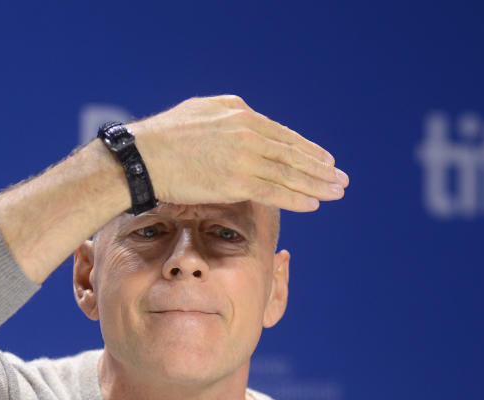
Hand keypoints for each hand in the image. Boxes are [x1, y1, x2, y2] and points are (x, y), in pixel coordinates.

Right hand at [127, 95, 348, 211]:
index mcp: (239, 111)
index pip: (282, 134)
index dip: (306, 149)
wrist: (142, 157)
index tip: (324, 159)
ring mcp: (244, 155)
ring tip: (336, 191)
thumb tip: (240, 120)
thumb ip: (226, 117)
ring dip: (317, 184)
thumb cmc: (163, 138)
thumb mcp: (199, 111)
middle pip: (292, 152)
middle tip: (341, 177)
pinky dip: (298, 198)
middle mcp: (247, 131)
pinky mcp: (238, 180)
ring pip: (289, 172)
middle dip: (320, 167)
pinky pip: (276, 191)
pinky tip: (314, 204)